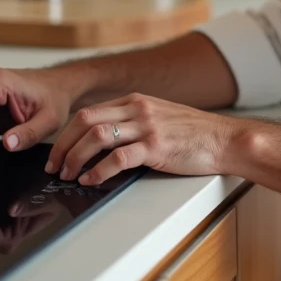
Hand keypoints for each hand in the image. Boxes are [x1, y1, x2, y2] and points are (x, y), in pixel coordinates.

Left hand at [46, 93, 242, 184]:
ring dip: (75, 158)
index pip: (88, 113)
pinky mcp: (156, 147)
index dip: (66, 134)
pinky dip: (98, 171)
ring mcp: (147, 127)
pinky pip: (118, 158)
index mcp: (135, 101)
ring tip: (70, 175)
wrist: (225, 140)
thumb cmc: (195, 134)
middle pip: (84, 121)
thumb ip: (133, 122)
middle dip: (63, 145)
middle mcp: (138, 109)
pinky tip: (92, 180)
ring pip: (96, 137)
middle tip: (55, 165)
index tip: (57, 152)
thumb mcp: (159, 118)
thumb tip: (102, 142)